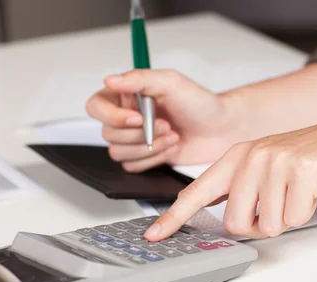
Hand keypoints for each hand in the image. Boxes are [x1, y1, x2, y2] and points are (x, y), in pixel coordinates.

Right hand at [86, 69, 244, 171]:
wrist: (220, 129)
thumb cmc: (200, 103)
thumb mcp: (172, 82)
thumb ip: (139, 79)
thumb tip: (110, 80)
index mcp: (127, 95)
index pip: (96, 106)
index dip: (113, 117)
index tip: (138, 118)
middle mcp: (126, 116)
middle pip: (108, 134)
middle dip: (141, 134)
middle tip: (167, 126)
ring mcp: (134, 138)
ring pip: (119, 153)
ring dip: (149, 147)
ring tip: (172, 136)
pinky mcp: (144, 157)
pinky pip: (132, 166)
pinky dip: (154, 159)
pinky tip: (171, 148)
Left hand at [142, 97, 316, 240]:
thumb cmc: (310, 158)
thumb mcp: (267, 166)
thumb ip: (241, 188)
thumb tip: (224, 218)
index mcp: (237, 156)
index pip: (197, 191)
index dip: (174, 217)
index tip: (155, 235)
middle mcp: (250, 157)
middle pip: (234, 222)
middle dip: (258, 226)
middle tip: (278, 208)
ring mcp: (274, 161)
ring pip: (266, 224)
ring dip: (285, 218)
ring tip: (297, 194)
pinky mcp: (299, 170)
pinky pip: (294, 218)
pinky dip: (306, 213)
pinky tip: (312, 191)